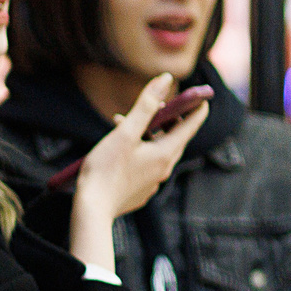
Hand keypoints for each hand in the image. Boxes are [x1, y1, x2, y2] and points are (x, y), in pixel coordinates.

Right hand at [68, 74, 206, 270]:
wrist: (91, 211)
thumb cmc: (105, 170)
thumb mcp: (124, 132)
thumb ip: (145, 105)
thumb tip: (165, 80)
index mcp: (165, 153)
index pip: (192, 124)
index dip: (197, 107)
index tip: (199, 95)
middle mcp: (164, 169)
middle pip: (176, 138)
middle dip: (168, 120)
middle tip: (156, 106)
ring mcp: (153, 182)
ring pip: (160, 152)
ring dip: (149, 135)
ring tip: (124, 125)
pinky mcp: (141, 191)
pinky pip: (148, 166)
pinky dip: (141, 152)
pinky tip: (120, 152)